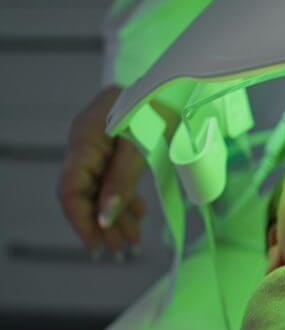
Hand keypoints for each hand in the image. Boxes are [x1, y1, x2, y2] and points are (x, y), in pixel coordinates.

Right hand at [57, 85, 146, 258]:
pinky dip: (125, 200)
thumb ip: (122, 180)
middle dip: (103, 226)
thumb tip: (106, 219)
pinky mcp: (114, 147)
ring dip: (117, 217)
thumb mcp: (141, 143)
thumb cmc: (156, 102)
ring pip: (101, 190)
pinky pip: (112, 180)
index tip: (97, 245)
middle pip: (85, 194)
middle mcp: (86, 144)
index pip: (70, 189)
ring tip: (133, 244)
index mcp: (86, 138)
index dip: (81, 221)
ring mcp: (99, 146)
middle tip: (122, 252)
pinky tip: (138, 215)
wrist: (169, 77)